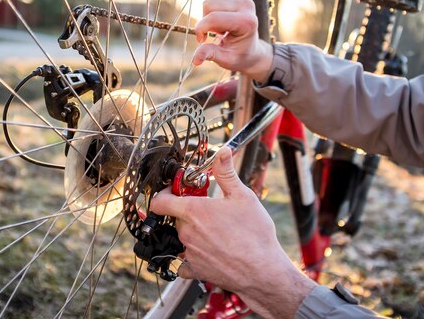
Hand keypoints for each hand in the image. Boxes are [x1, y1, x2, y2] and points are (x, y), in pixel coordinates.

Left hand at [150, 147, 314, 317]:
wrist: (263, 271)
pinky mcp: (194, 270)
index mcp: (193, 211)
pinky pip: (185, 262)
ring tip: (217, 232)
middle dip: (188, 212)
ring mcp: (189, 253)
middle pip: (175, 217)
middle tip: (209, 210)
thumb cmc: (255, 235)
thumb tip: (223, 153)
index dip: (165, 194)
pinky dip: (193, 257)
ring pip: (182, 237)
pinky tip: (211, 252)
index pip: (160, 201)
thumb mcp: (243, 196)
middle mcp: (186, 232)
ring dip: (193, 232)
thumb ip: (226, 173)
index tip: (177, 191)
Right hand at [194, 0, 272, 82]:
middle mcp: (246, 4)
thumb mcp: (225, 59)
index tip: (202, 40)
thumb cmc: (238, 54)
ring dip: (209, 7)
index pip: (213, 18)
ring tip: (219, 20)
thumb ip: (210, 55)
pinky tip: (219, 8)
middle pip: (208, 4)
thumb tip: (195, 60)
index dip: (200, 29)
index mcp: (246, 22)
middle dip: (205, 20)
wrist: (251, 49)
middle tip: (215, 31)